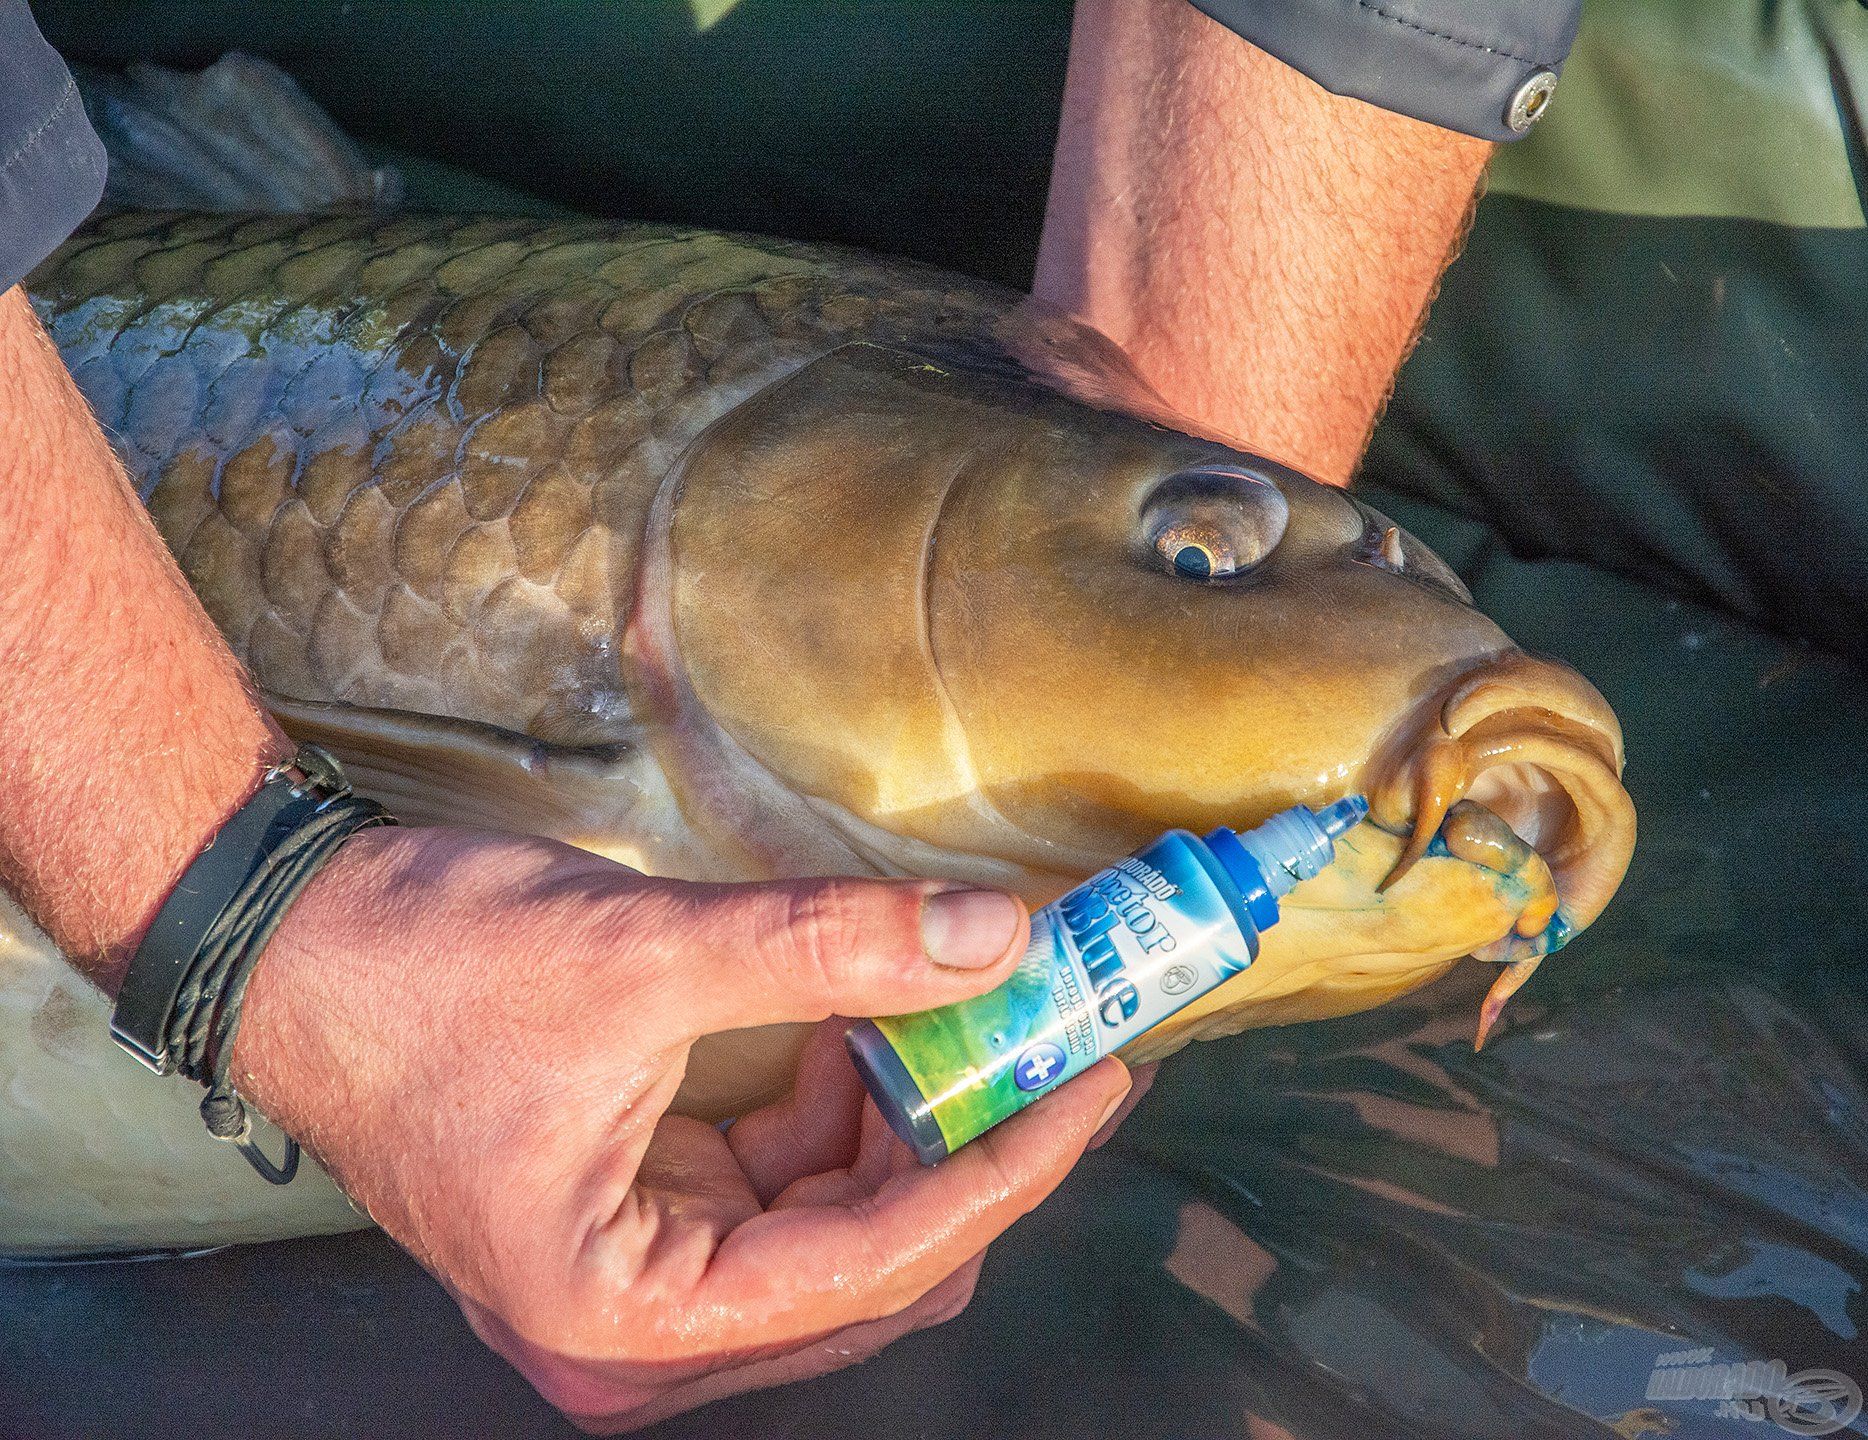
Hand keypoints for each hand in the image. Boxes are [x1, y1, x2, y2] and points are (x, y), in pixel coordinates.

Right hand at [232, 826, 1132, 1431]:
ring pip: (837, 1230)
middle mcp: (635, 1330)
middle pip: (869, 1268)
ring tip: (974, 1015)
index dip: (1003, 1167)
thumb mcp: (643, 953)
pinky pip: (784, 1189)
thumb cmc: (423, 967)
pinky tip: (872, 1027)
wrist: (286, 941)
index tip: (1096, 1080)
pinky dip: (844, 1113)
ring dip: (912, 1124)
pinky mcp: (642, 1215)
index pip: (873, 1264)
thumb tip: (996, 937)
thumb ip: (829, 950)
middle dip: (968, 1149)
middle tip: (1055, 1040)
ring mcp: (640, 1275)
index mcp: (622, 1314)